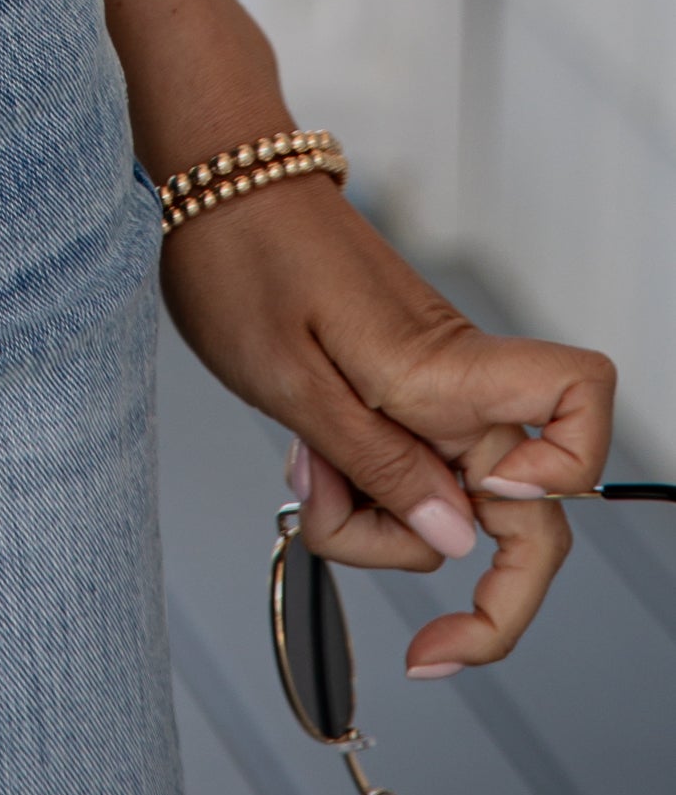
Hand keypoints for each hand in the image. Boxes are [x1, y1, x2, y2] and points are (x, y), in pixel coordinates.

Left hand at [161, 174, 616, 675]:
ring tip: (306, 471)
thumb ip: (375, 461)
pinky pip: (410, 477)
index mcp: (443, 366)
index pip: (580, 396)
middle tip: (400, 611)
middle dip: (465, 581)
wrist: (213, 183)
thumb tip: (457, 537)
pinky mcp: (402, 398)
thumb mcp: (289, 377)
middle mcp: (459, 384)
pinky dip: (365, 495)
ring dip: (379, 523)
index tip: (483, 503)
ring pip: (451, 509)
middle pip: (520, 512)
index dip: (563, 471)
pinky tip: (312, 462)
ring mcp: (434, 394)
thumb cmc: (242, 257)